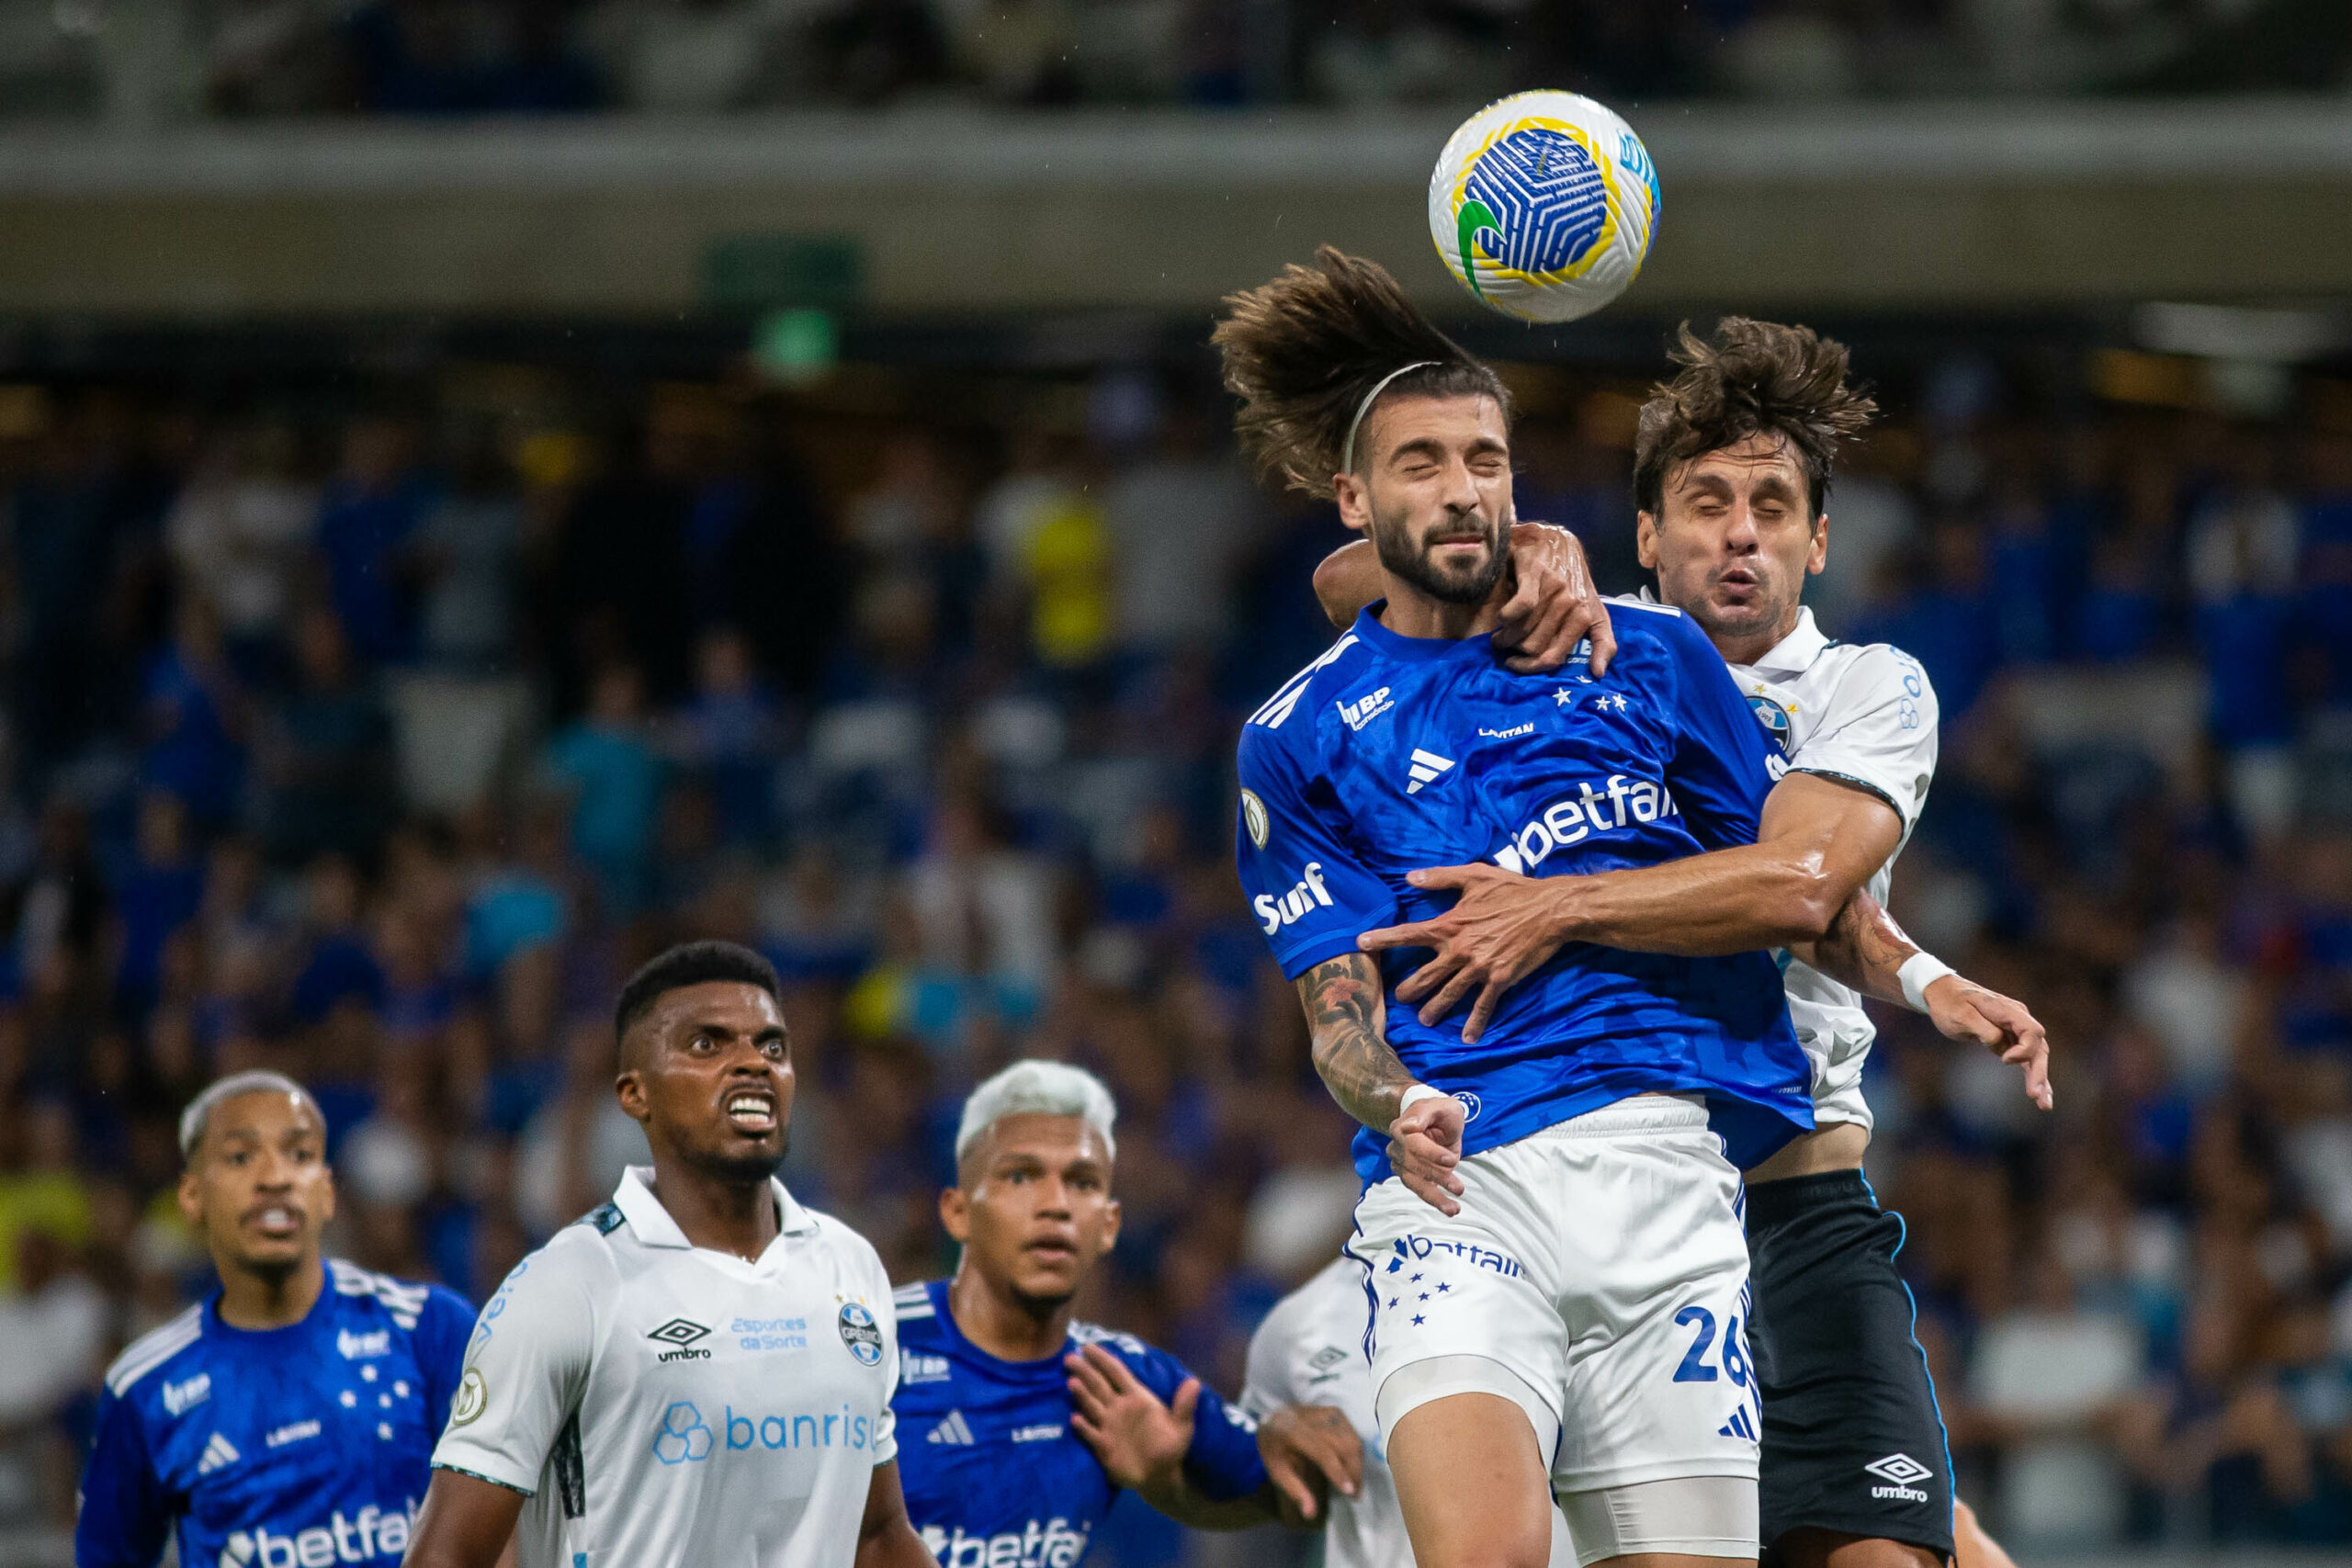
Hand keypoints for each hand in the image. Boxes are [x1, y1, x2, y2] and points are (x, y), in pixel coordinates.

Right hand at [1067, 1344, 1195, 1491]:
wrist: (1161, 1475)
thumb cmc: (1170, 1446)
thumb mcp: (1182, 1427)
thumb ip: (1184, 1406)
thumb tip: (1194, 1382)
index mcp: (1136, 1397)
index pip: (1117, 1373)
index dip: (1103, 1359)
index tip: (1087, 1347)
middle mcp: (1118, 1407)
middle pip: (1098, 1385)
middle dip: (1085, 1371)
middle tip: (1069, 1358)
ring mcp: (1108, 1425)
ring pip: (1091, 1405)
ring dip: (1082, 1394)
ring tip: (1071, 1382)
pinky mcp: (1103, 1446)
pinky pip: (1090, 1433)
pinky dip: (1083, 1426)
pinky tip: (1076, 1419)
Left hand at [1254, 1403, 1361, 1525]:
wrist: (1272, 1420)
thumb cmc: (1275, 1450)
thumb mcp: (1277, 1472)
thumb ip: (1295, 1491)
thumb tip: (1310, 1514)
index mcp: (1293, 1432)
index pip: (1322, 1451)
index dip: (1338, 1471)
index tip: (1349, 1491)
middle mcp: (1311, 1419)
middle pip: (1343, 1444)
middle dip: (1353, 1471)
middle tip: (1355, 1495)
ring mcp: (1324, 1412)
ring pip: (1351, 1439)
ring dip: (1358, 1464)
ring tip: (1356, 1485)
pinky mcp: (1334, 1412)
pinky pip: (1352, 1433)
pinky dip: (1356, 1452)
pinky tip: (1353, 1467)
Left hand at [1358, 864, 1566, 1040]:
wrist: (1550, 911)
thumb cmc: (1512, 890)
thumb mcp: (1475, 876)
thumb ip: (1440, 877)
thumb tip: (1409, 877)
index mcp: (1450, 924)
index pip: (1409, 934)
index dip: (1383, 938)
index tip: (1361, 943)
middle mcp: (1459, 949)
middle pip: (1426, 974)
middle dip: (1409, 988)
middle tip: (1398, 998)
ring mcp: (1479, 967)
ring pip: (1449, 994)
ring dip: (1435, 1009)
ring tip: (1424, 1020)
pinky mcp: (1500, 979)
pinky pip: (1483, 1005)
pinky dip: (1475, 1023)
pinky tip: (1468, 1038)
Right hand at [1388, 1091, 1466, 1215]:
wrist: (1438, 1121)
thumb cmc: (1440, 1112)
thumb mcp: (1441, 1106)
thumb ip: (1425, 1113)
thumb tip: (1408, 1126)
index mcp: (1401, 1128)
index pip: (1414, 1144)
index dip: (1432, 1153)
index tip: (1451, 1161)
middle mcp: (1397, 1147)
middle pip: (1415, 1166)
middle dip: (1438, 1177)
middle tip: (1459, 1187)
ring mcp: (1401, 1163)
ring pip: (1415, 1183)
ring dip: (1435, 1197)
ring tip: (1453, 1208)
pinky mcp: (1410, 1176)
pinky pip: (1420, 1190)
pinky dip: (1435, 1200)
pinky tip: (1450, 1208)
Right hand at [1493, 520, 1614, 676]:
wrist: (1557, 541)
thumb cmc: (1575, 581)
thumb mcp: (1594, 611)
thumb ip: (1602, 641)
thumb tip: (1598, 673)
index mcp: (1586, 617)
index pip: (1555, 656)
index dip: (1531, 667)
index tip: (1517, 664)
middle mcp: (1572, 604)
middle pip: (1533, 646)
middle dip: (1515, 650)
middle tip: (1506, 645)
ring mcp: (1554, 589)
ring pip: (1523, 629)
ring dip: (1505, 636)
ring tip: (1500, 634)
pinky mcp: (1536, 574)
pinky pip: (1518, 608)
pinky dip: (1505, 617)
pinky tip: (1501, 617)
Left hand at [1924, 975, 2052, 1110]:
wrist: (1943, 993)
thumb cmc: (1950, 1003)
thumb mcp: (1961, 1015)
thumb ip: (1984, 1030)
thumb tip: (2003, 1048)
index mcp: (2008, 1010)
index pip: (2031, 1031)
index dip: (2025, 1049)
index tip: (2005, 1061)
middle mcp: (2017, 1019)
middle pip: (2038, 1047)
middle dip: (2039, 1072)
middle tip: (2035, 1096)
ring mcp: (2016, 1029)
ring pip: (2036, 1056)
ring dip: (2041, 1080)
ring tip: (2044, 1105)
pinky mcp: (2009, 1039)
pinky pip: (2026, 1059)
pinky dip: (2032, 1075)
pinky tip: (2039, 1095)